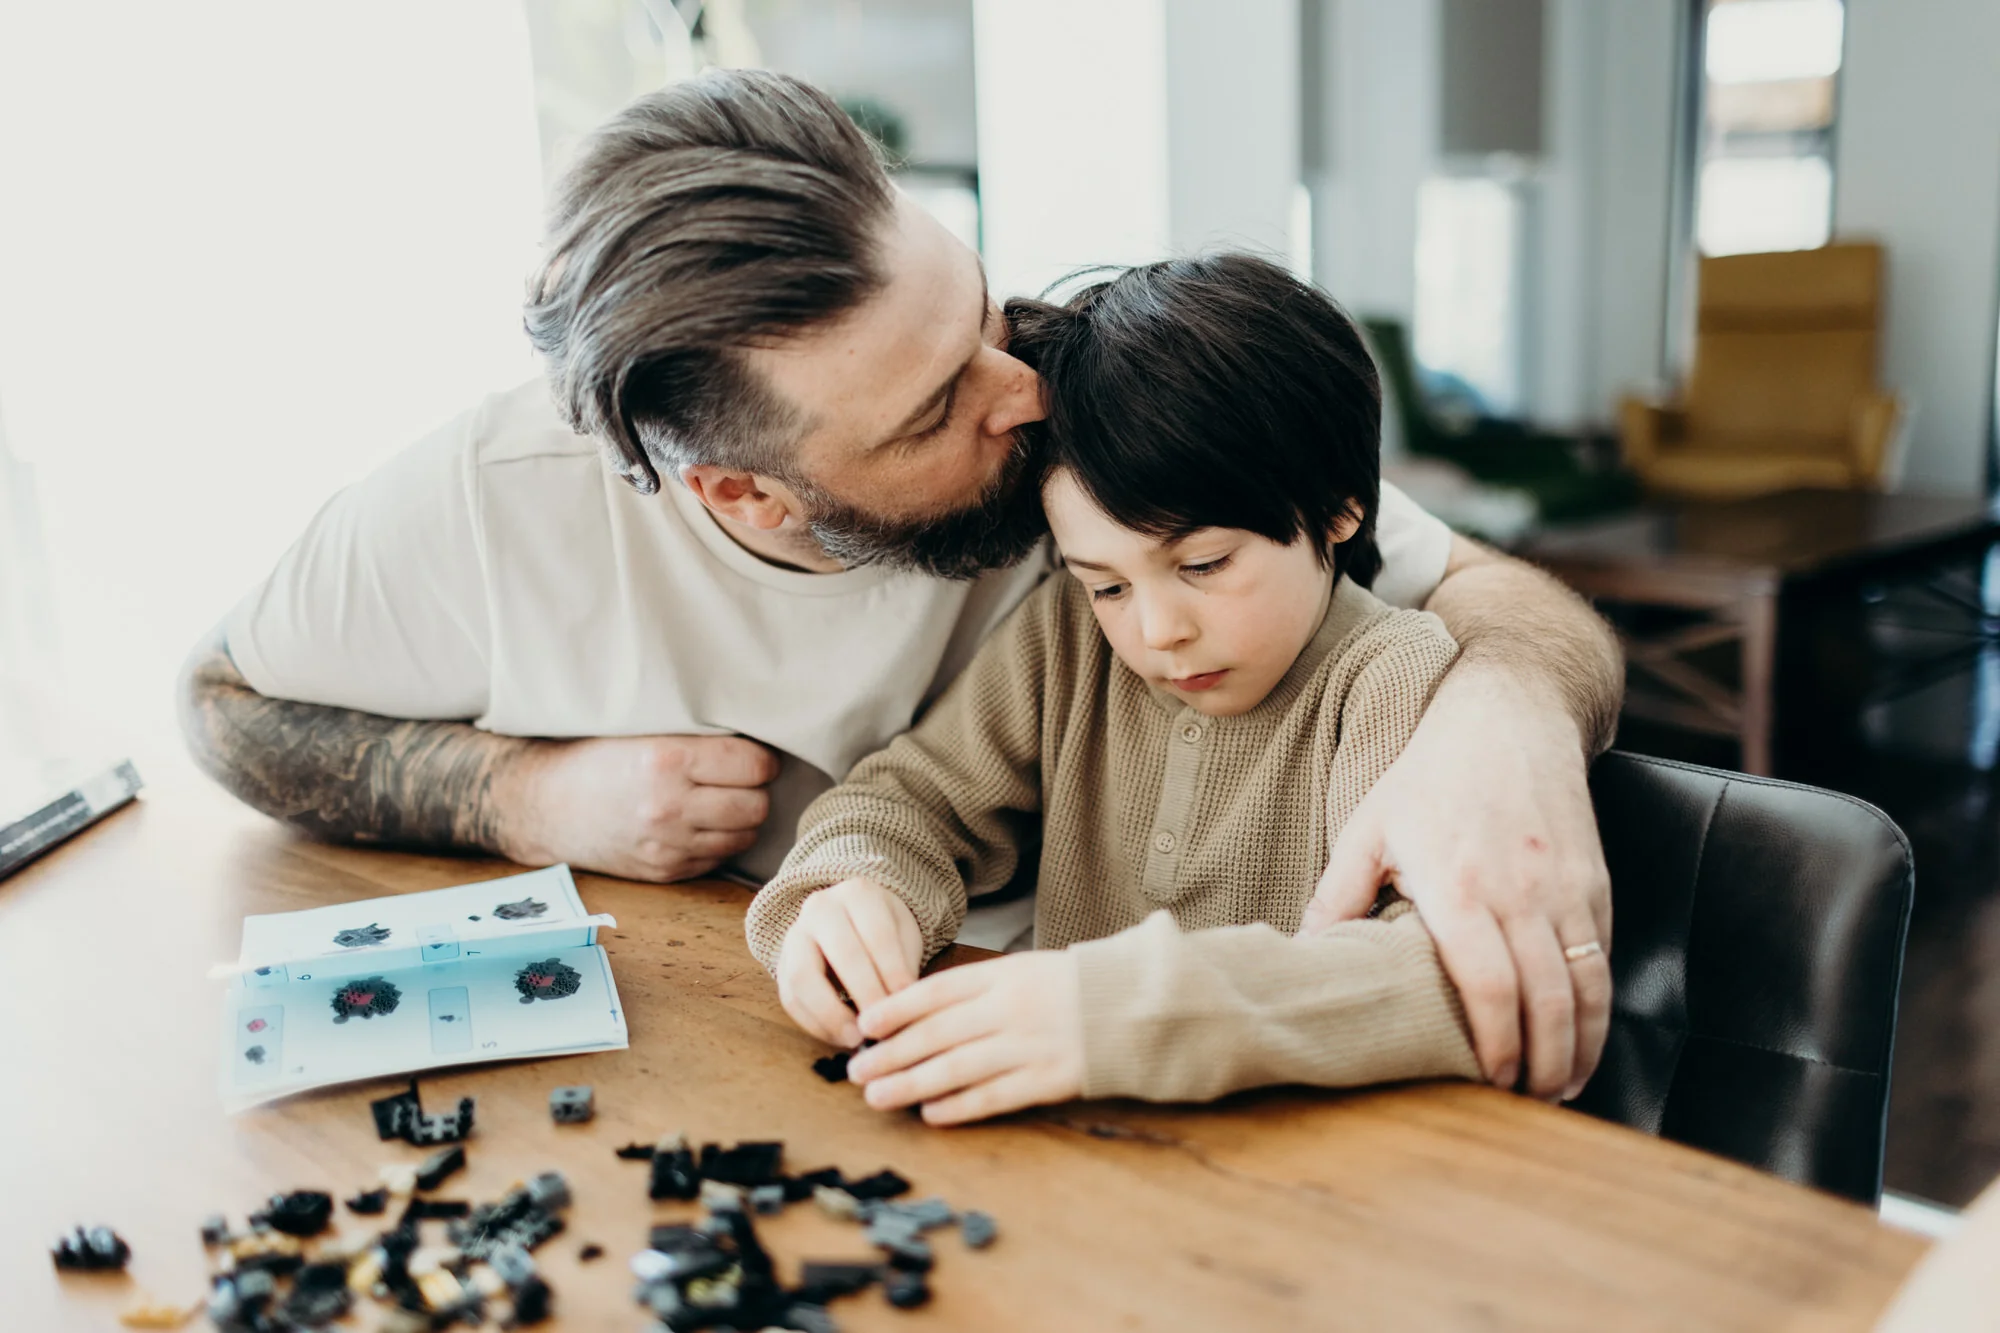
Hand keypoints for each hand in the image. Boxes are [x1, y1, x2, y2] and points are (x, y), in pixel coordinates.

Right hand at [496, 734, 778, 881]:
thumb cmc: (597, 758)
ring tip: (720, 800)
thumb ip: (696, 736)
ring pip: (744, 836)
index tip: (749, 754)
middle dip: (755, 790)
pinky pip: (719, 858)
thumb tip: (759, 735)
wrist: (545, 806)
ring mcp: (668, 845)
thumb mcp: (643, 730)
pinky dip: (718, 841)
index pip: (755, 765)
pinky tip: (698, 823)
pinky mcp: (665, 871)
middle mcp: (670, 807)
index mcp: (666, 760)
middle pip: (757, 805)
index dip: (759, 758)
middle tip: (738, 778)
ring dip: (741, 818)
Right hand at [775, 878, 922, 1047]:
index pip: (878, 934)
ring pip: (804, 977)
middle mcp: (821, 907)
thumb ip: (903, 966)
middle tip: (883, 1025)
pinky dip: (815, 1024)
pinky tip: (840, 1037)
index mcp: (858, 893)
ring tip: (857, 1038)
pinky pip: (791, 998)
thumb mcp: (904, 935)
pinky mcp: (782, 964)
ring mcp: (795, 934)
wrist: (850, 920)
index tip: (907, 1003)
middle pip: (842, 953)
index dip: (892, 972)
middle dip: (865, 994)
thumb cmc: (884, 931)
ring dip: (832, 1015)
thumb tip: (902, 1009)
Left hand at [849, 951, 1083, 1125]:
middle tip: (857, 1071)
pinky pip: (994, 1096)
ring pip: (958, 1068)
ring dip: (912, 1084)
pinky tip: (930, 1115)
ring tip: (878, 1097)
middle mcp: (1011, 1009)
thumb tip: (912, 1013)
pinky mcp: (1049, 1080)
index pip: (937, 991)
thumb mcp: (1020, 971)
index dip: (897, 1009)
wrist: (1131, 1007)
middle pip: (938, 1033)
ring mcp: (1030, 1045)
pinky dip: (960, 1106)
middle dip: (892, 1053)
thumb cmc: (1067, 989)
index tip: (865, 1025)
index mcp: (1003, 976)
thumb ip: (974, 989)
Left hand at [1301, 668, 1612, 1101]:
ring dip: (1579, 1049)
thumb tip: (1303, 954)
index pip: (1488, 986)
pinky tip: (1581, 1040)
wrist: (1510, 714)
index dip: (1494, 1046)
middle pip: (1547, 1002)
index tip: (1488, 1083)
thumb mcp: (1368, 828)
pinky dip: (1598, 1010)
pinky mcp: (1596, 883)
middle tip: (1526, 1107)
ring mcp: (1566, 888)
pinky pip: (1603, 960)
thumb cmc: (1430, 774)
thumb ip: (1338, 897)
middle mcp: (1522, 892)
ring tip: (1559, 1091)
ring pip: (1586, 988)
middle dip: (1542, 1067)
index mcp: (1459, 885)